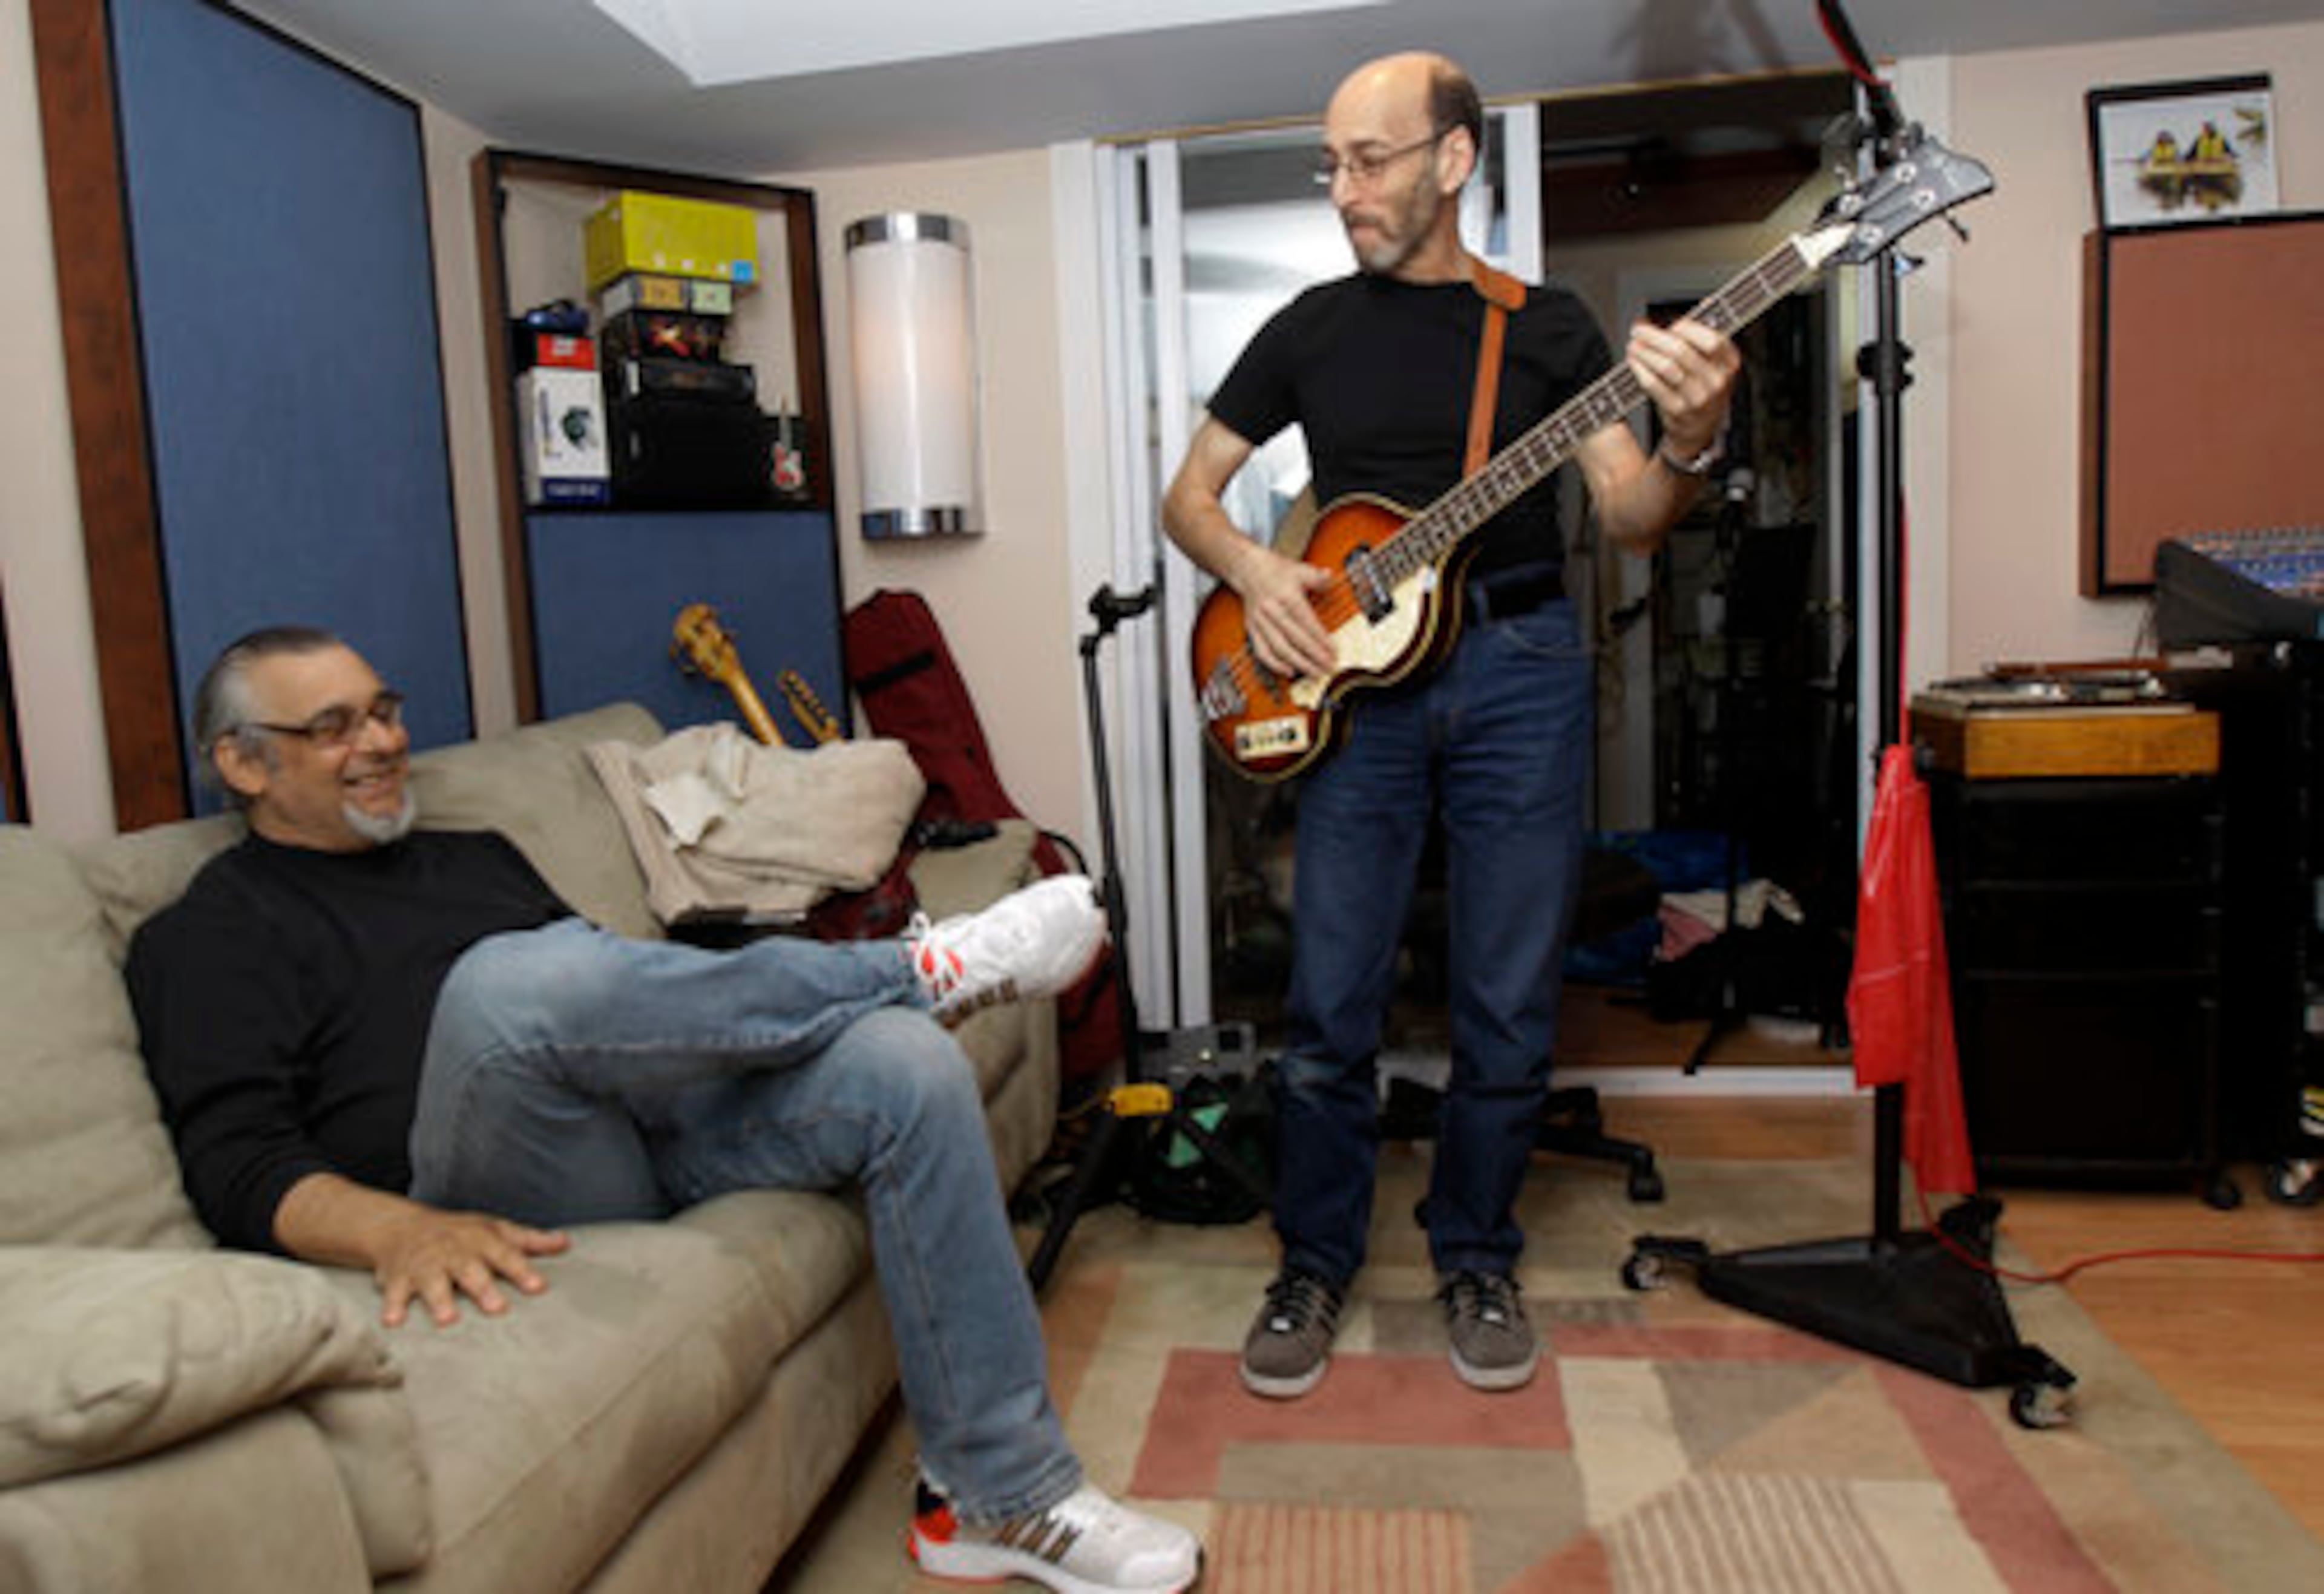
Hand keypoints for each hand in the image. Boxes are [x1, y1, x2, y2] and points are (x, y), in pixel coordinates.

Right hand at [372, 1206, 569, 1328]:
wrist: (402, 1227)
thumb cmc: (459, 1234)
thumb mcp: (495, 1230)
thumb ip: (529, 1241)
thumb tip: (565, 1243)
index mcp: (480, 1240)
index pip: (505, 1254)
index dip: (522, 1270)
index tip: (538, 1287)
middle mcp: (453, 1251)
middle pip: (469, 1269)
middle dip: (482, 1288)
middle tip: (497, 1308)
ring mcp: (424, 1264)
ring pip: (432, 1280)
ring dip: (439, 1299)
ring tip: (447, 1319)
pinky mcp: (398, 1277)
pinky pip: (393, 1291)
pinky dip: (392, 1305)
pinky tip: (393, 1321)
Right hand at [1234, 544, 1339, 681]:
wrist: (1248, 569)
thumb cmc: (1277, 571)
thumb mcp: (1300, 569)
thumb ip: (1318, 577)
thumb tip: (1330, 576)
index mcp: (1286, 596)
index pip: (1306, 622)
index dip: (1320, 639)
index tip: (1333, 651)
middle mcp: (1272, 610)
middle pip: (1295, 638)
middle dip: (1313, 656)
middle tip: (1328, 667)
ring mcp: (1260, 622)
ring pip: (1279, 648)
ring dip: (1298, 663)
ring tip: (1314, 673)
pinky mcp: (1252, 629)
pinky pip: (1262, 651)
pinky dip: (1274, 664)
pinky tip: (1289, 672)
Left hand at [1626, 317, 1739, 459]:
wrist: (1700, 429)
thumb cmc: (1702, 389)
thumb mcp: (1712, 365)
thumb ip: (1697, 341)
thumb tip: (1667, 320)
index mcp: (1729, 363)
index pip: (1711, 338)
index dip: (1686, 328)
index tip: (1671, 326)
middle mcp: (1717, 381)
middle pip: (1681, 350)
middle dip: (1654, 336)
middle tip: (1638, 331)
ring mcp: (1698, 398)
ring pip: (1666, 367)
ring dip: (1644, 352)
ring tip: (1633, 345)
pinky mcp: (1678, 410)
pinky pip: (1654, 385)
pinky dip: (1641, 370)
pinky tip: (1634, 362)